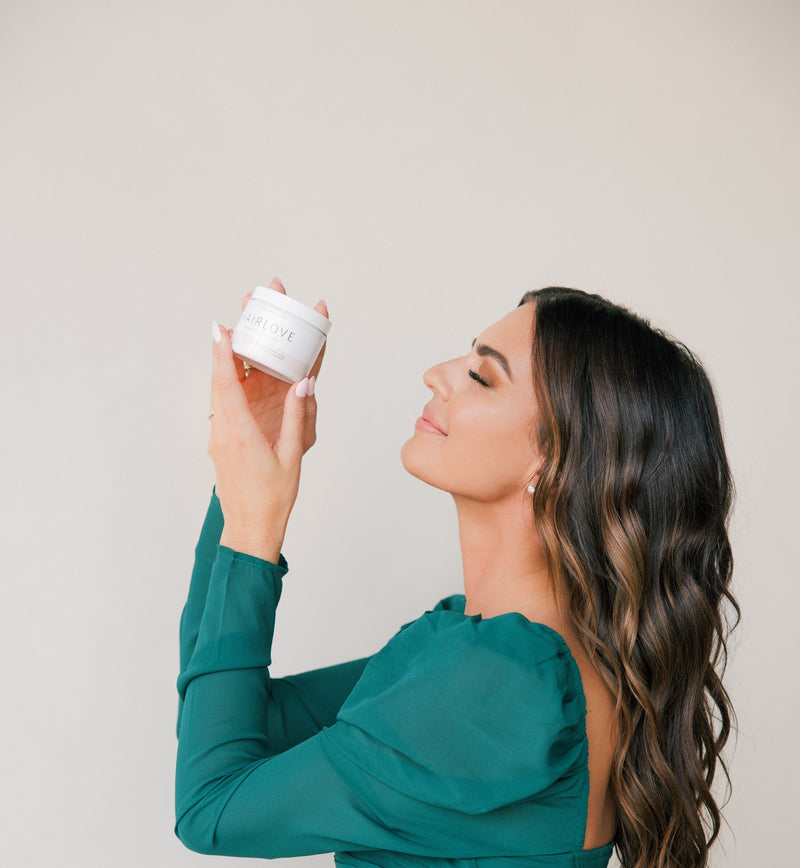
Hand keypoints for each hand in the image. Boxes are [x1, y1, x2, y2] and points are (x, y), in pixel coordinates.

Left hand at [207, 279, 326, 561]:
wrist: (250, 529)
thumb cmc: (273, 498)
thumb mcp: (292, 455)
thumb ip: (297, 417)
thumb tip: (304, 383)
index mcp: (240, 433)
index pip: (227, 384)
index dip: (223, 354)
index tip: (221, 326)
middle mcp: (223, 430)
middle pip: (222, 379)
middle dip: (229, 346)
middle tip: (240, 315)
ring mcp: (220, 436)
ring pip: (221, 391)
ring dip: (229, 363)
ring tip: (242, 334)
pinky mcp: (223, 441)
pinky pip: (226, 405)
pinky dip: (232, 383)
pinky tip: (244, 372)